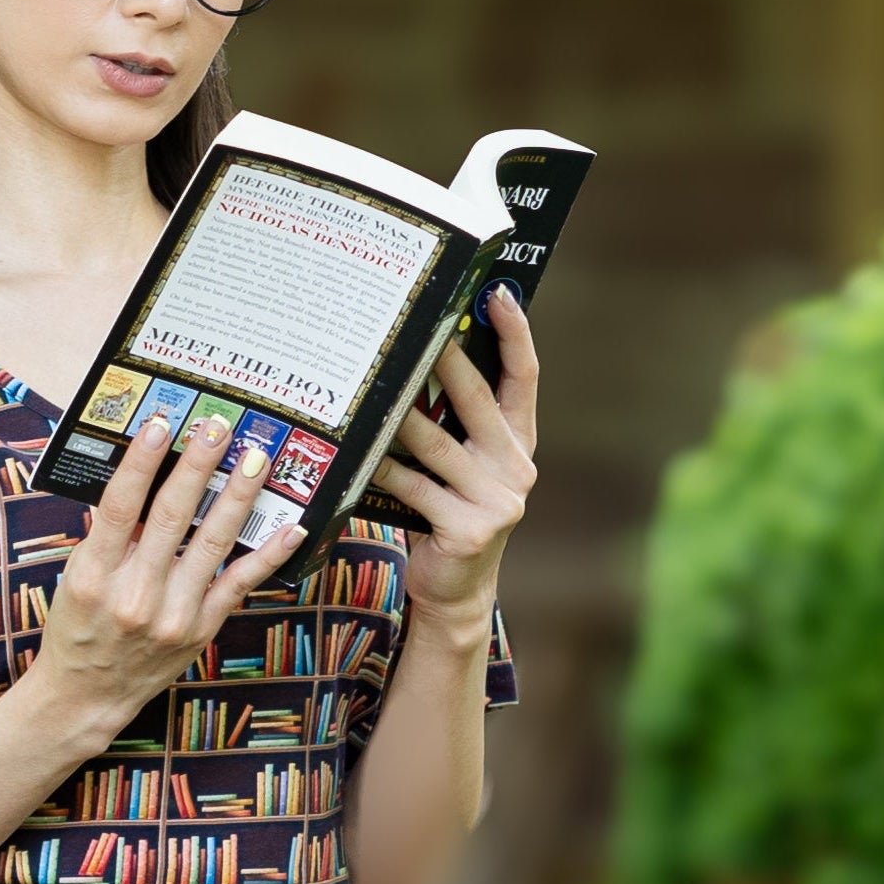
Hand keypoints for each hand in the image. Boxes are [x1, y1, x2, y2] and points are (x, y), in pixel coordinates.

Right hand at [30, 410, 288, 745]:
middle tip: (219, 428)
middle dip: (198, 466)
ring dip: (238, 496)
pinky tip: (291, 527)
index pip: (119, 505)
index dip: (142, 462)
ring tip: (255, 459)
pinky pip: (241, 583)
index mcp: (95, 575)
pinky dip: (269, 555)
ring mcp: (173, 614)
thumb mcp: (77, 578)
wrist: (87, 695)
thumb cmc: (79, 627)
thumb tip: (148, 479)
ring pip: (213, 542)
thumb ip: (110, 535)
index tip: (161, 424)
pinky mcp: (201, 628)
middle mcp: (135, 594)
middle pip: (172, 516)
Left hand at [374, 287, 536, 629]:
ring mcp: (497, 501)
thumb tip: (422, 357)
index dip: (515, 333)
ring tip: (374, 382)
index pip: (524, 377)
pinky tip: (359, 450)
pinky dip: (384, 468)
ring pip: (437, 443)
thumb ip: (460, 424)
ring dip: (402, 413)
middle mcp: (517, 468)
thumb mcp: (469, 467)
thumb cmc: (451, 514)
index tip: (499, 292)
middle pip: (478, 400)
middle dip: (448, 359)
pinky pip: (414, 487)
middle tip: (421, 323)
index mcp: (520, 443)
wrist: (458, 590)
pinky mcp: (469, 529)